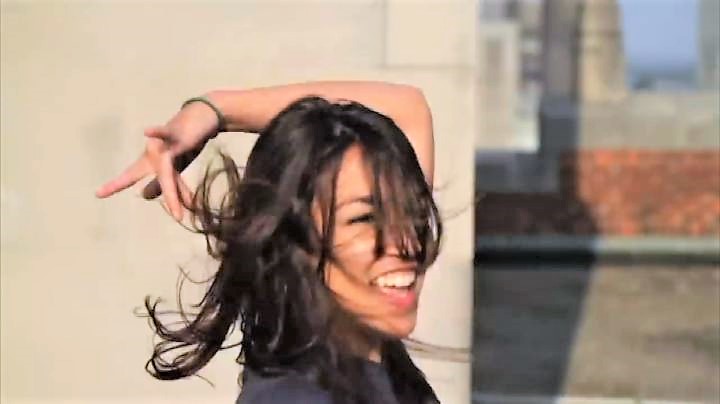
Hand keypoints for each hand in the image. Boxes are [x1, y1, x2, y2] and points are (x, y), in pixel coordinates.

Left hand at [94, 101, 220, 220]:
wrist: (201, 118)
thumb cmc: (185, 142)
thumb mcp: (174, 167)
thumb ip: (160, 182)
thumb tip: (144, 196)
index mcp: (151, 162)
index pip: (132, 176)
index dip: (115, 185)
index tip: (97, 194)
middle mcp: (153, 153)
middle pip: (159, 181)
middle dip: (168, 200)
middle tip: (173, 217)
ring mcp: (164, 144)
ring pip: (168, 172)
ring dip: (174, 194)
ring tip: (178, 215)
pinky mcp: (176, 134)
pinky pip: (166, 134)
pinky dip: (156, 132)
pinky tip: (146, 131)